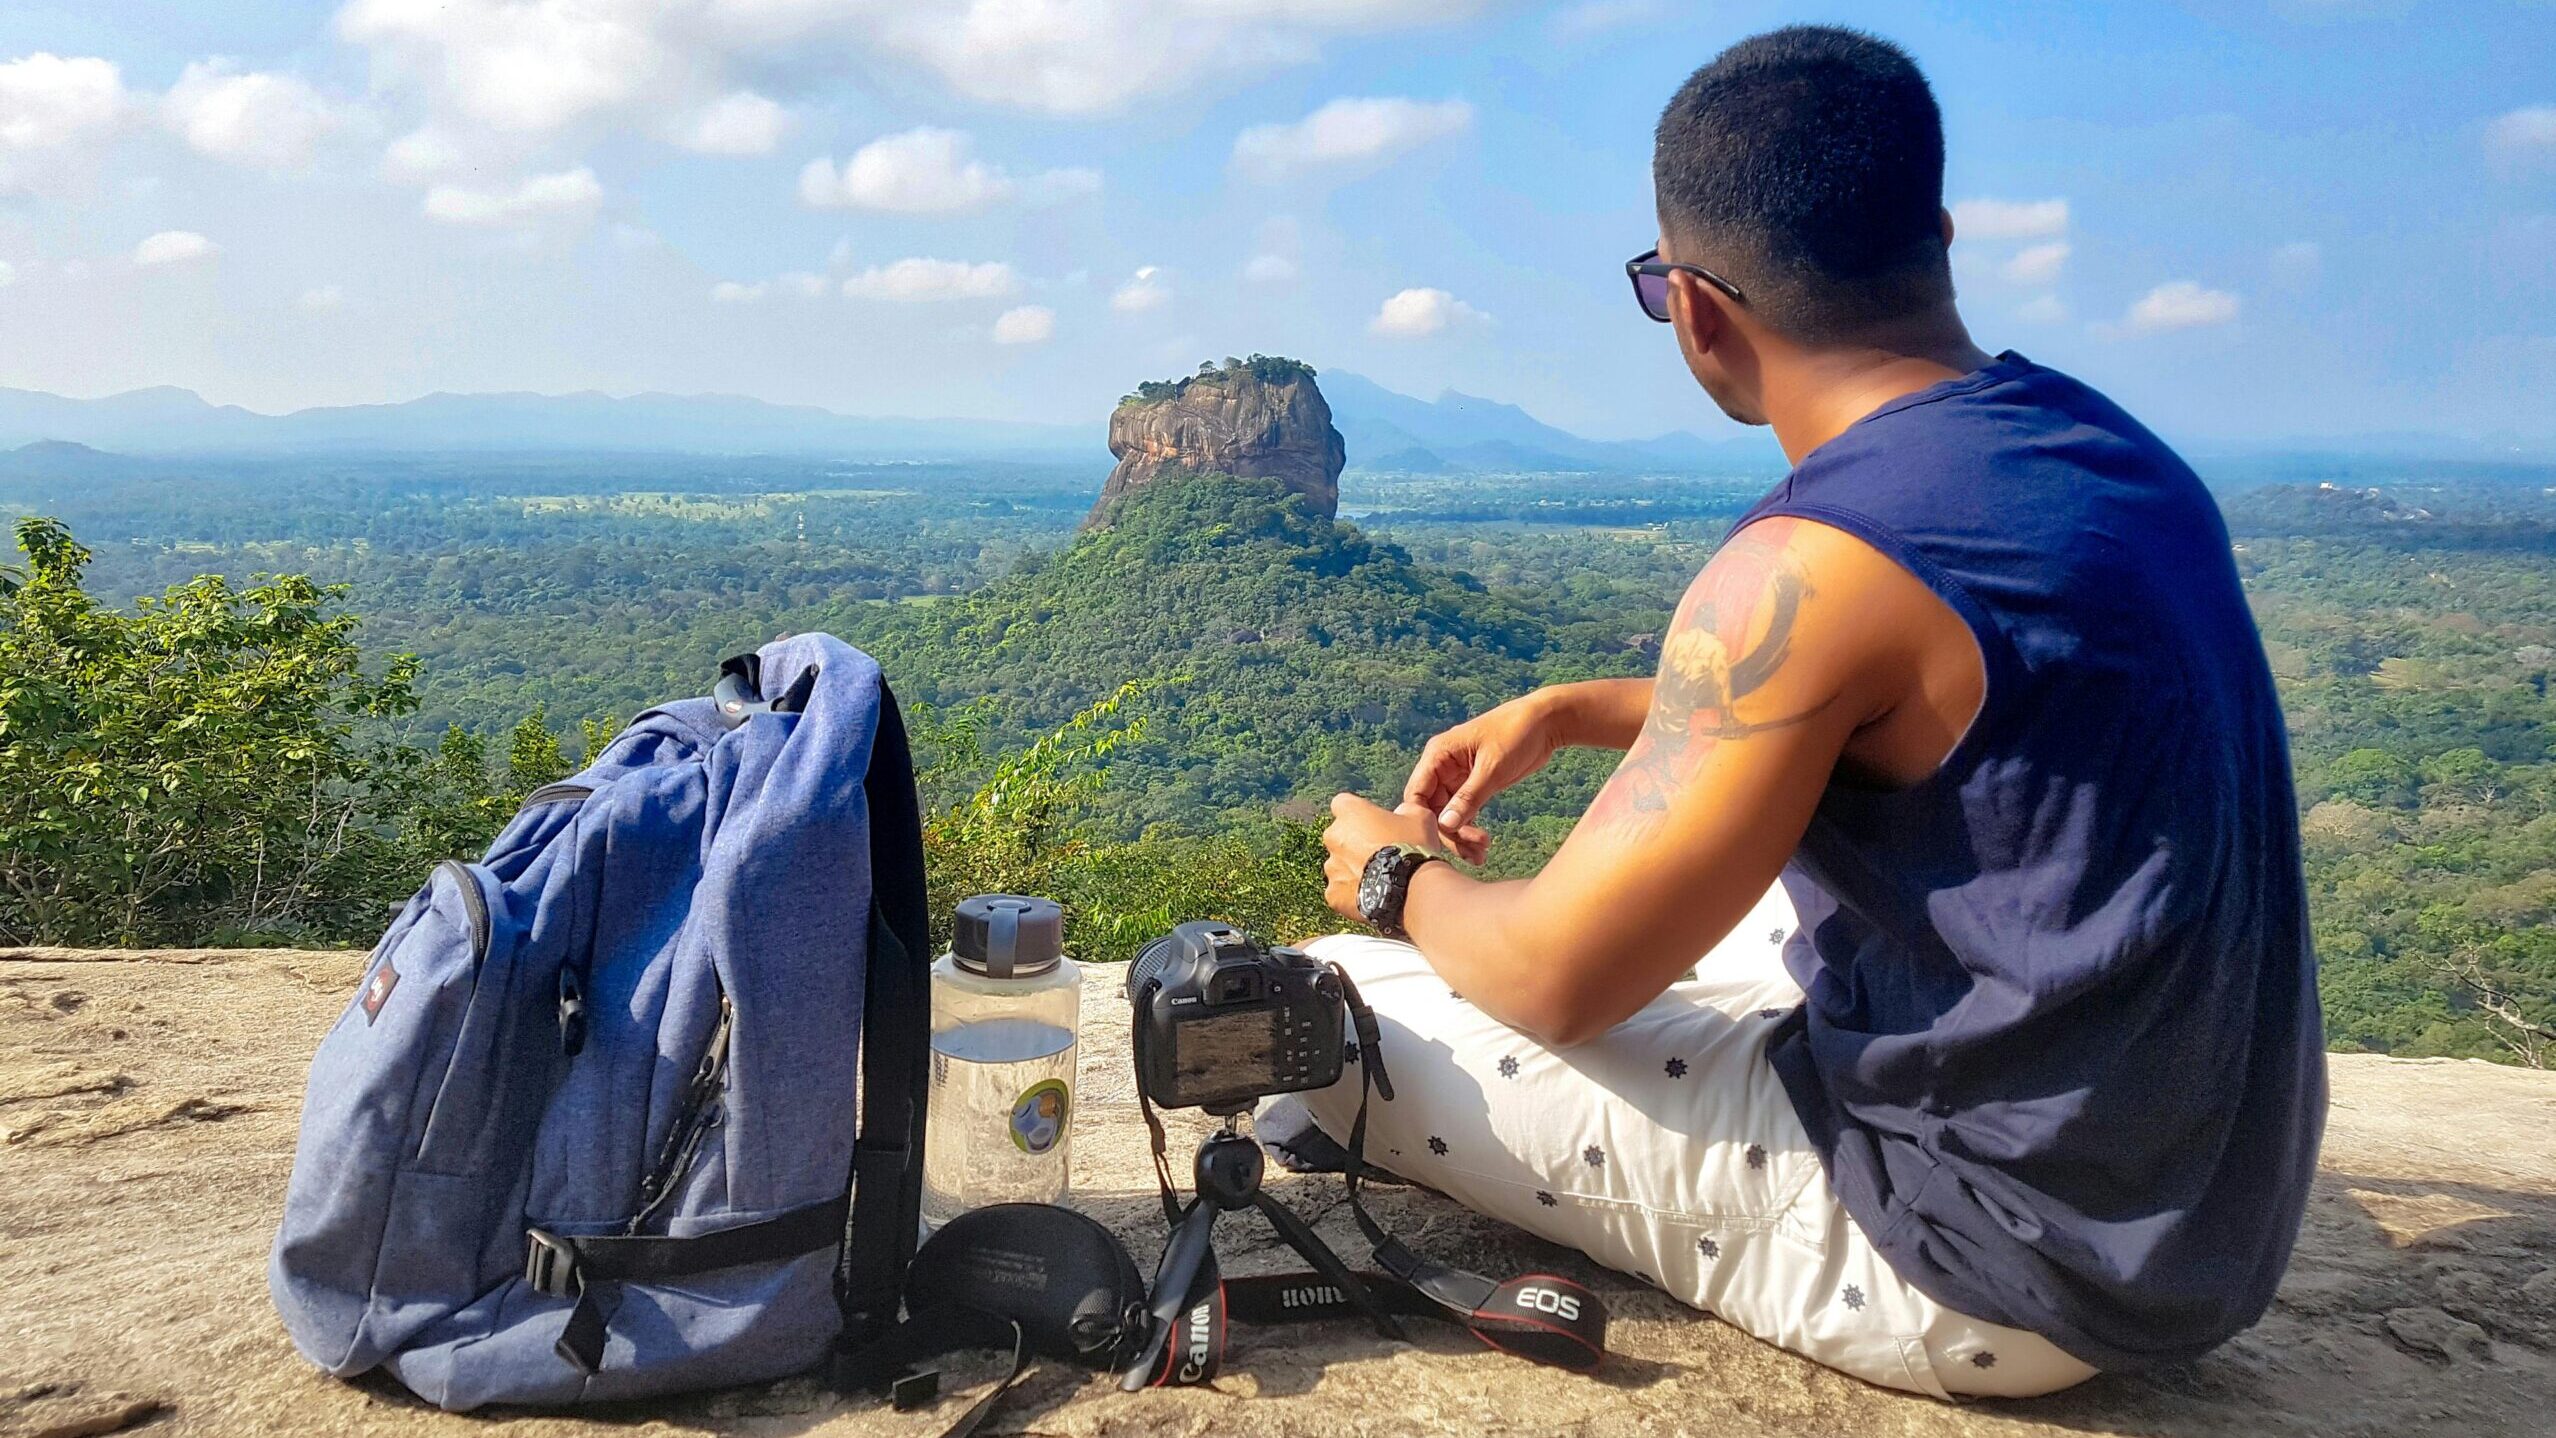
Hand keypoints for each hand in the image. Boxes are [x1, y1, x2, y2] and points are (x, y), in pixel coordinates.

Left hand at [1321, 794, 1446, 922]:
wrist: (1413, 890)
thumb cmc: (1414, 848)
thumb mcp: (1419, 816)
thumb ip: (1404, 810)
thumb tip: (1401, 813)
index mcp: (1349, 811)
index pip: (1344, 804)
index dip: (1359, 814)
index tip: (1374, 824)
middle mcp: (1333, 836)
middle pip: (1339, 837)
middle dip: (1354, 843)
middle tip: (1379, 854)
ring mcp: (1331, 867)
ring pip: (1340, 866)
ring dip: (1354, 869)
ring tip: (1379, 878)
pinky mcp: (1333, 894)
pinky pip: (1341, 892)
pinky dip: (1353, 894)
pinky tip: (1374, 896)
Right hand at [1402, 692, 1567, 859]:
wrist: (1546, 722)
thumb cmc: (1517, 733)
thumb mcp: (1493, 767)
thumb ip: (1469, 797)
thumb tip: (1445, 825)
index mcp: (1439, 754)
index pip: (1416, 793)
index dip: (1422, 820)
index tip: (1437, 842)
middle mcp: (1443, 767)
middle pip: (1432, 809)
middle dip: (1449, 833)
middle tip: (1472, 851)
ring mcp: (1457, 778)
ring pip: (1448, 815)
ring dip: (1460, 836)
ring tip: (1481, 855)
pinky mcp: (1473, 786)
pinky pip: (1463, 813)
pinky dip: (1470, 830)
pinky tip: (1482, 847)